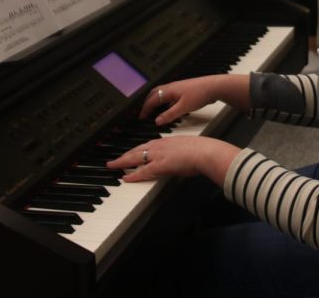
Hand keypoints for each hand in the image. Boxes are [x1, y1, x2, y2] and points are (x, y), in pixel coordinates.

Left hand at [106, 136, 240, 184]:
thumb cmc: (203, 151)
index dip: (138, 149)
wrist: (205, 152)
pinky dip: (132, 174)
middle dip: (125, 154)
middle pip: (137, 149)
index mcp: (167, 141)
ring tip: (113, 165)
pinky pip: (142, 171)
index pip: (148, 145)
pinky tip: (124, 178)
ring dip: (122, 161)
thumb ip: (183, 153)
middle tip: (116, 158)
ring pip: (135, 157)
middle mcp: (160, 145)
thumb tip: (183, 159)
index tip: (132, 151)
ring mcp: (158, 155)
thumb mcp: (189, 148)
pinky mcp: (159, 165)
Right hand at [141, 74, 249, 125]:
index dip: (145, 109)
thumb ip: (169, 115)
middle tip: (143, 113)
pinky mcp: (183, 90)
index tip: (141, 117)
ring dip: (155, 101)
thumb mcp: (183, 107)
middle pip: (153, 94)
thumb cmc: (200, 93)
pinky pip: (168, 95)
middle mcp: (171, 87)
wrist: (213, 87)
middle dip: (147, 103)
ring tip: (153, 110)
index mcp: (168, 90)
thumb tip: (157, 121)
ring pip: (161, 94)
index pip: (152, 100)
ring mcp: (177, 88)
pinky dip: (164, 102)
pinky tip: (168, 108)